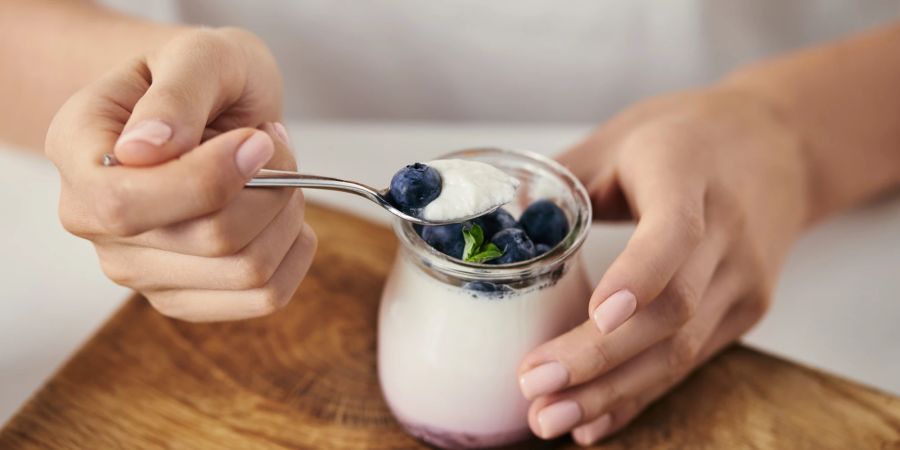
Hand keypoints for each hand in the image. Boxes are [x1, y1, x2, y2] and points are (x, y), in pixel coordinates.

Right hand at [46, 28, 316, 321]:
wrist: (201, 104)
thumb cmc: (195, 76)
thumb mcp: (195, 54)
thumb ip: (175, 96)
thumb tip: (146, 150)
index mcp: (78, 154)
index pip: (128, 204)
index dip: (212, 179)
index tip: (257, 140)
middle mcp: (95, 222)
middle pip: (211, 241)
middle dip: (270, 186)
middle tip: (267, 142)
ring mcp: (139, 269)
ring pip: (248, 271)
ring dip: (287, 214)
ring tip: (271, 172)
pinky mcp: (185, 296)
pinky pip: (265, 296)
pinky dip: (294, 250)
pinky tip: (281, 212)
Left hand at [517, 88, 810, 443]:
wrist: (782, 146)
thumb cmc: (689, 136)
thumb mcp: (621, 136)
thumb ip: (559, 178)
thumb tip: (490, 222)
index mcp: (688, 172)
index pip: (675, 232)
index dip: (640, 276)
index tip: (597, 314)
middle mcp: (727, 230)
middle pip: (671, 309)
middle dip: (598, 356)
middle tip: (535, 385)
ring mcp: (743, 277)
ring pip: (681, 348)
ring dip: (613, 391)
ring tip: (551, 419)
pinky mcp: (745, 309)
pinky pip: (690, 360)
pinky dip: (638, 394)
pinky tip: (594, 420)